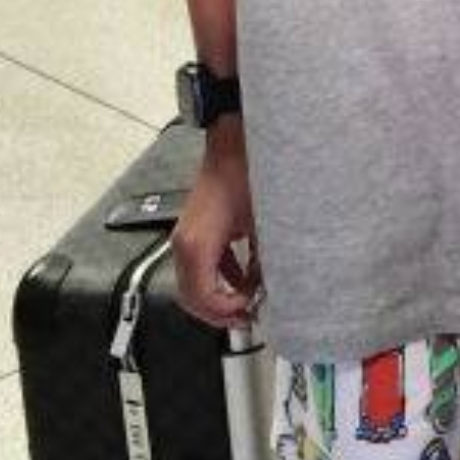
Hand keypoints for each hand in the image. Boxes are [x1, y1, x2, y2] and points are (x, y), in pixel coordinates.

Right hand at [169, 139, 259, 330]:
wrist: (235, 145)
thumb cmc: (247, 175)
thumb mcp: (264, 225)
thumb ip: (264, 261)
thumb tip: (273, 288)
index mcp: (197, 246)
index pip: (202, 298)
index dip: (226, 313)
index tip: (250, 313)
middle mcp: (185, 244)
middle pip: (191, 297)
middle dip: (219, 312)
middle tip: (249, 315)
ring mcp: (186, 238)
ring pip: (194, 284)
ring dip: (220, 296)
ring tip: (250, 299)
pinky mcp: (195, 231)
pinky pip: (201, 266)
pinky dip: (220, 278)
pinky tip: (245, 277)